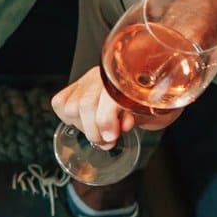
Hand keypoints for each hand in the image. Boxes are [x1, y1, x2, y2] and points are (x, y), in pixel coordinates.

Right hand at [51, 67, 177, 148]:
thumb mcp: (156, 111)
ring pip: (70, 105)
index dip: (106, 120)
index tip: (112, 138)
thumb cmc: (156, 101)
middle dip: (94, 130)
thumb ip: (139, 116)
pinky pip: (60, 102)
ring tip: (99, 132)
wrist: (152, 87)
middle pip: (85, 103)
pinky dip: (68, 118)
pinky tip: (85, 122)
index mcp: (128, 76)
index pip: (106, 96)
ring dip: (83, 127)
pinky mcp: (76, 87)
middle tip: (107, 141)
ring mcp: (88, 80)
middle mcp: (104, 75)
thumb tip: (123, 125)